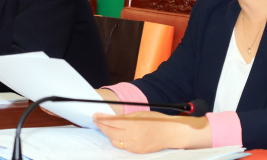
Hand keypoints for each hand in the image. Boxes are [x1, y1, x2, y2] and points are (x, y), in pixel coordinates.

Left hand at [93, 111, 210, 152]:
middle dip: (101, 125)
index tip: (95, 115)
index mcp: (132, 124)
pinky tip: (115, 135)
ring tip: (105, 127)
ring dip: (108, 134)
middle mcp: (132, 136)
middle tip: (96, 120)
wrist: (171, 133)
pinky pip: (123, 146)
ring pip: (114, 140)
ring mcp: (134, 145)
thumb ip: (125, 117)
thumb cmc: (157, 120)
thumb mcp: (140, 114)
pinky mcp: (137, 151)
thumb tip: (112, 118)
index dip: (101, 118)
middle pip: (110, 131)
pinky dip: (117, 141)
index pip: (111, 122)